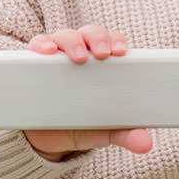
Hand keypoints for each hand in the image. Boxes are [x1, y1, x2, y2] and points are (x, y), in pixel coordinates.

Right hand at [23, 25, 151, 161]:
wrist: (46, 139)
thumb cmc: (81, 124)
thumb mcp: (103, 130)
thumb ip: (125, 134)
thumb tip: (145, 145)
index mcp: (101, 64)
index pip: (112, 41)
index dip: (116, 40)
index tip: (121, 51)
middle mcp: (80, 54)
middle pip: (90, 33)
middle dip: (97, 38)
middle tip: (102, 54)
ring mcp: (57, 57)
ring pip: (65, 36)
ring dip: (72, 41)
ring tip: (78, 57)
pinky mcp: (33, 63)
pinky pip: (37, 46)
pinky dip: (42, 44)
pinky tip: (48, 50)